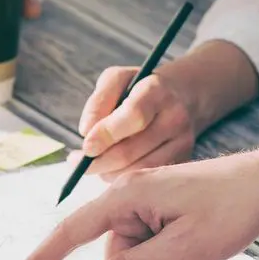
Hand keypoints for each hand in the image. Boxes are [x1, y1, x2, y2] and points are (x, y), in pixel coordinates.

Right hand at [11, 144, 258, 259]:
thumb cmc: (231, 207)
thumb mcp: (185, 248)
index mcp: (127, 196)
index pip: (73, 232)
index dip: (44, 258)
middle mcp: (129, 195)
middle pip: (114, 253)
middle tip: (188, 254)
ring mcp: (144, 203)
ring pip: (135, 255)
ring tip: (198, 247)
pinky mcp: (158, 209)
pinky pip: (151, 247)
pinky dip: (173, 255)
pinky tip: (198, 242)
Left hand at [79, 67, 195, 179]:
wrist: (180, 96)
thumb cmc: (138, 89)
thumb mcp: (115, 80)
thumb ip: (98, 101)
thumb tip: (86, 132)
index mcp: (156, 91)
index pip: (133, 116)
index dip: (106, 134)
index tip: (85, 146)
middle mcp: (174, 118)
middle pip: (130, 151)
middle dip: (97, 161)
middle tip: (76, 162)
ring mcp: (182, 142)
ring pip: (136, 170)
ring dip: (107, 172)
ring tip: (94, 162)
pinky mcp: (182, 160)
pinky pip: (146, 179)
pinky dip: (122, 178)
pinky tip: (112, 167)